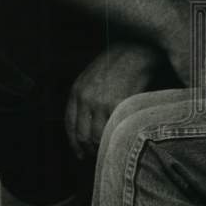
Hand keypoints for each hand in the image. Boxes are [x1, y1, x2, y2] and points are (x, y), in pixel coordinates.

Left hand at [64, 42, 162, 160]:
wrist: (136, 50)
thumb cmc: (116, 63)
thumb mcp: (91, 77)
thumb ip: (84, 98)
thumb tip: (86, 126)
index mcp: (76, 91)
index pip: (70, 126)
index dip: (75, 144)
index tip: (80, 154)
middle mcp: (86, 98)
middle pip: (83, 135)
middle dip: (89, 149)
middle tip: (98, 155)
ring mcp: (102, 102)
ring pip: (99, 137)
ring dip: (104, 147)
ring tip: (111, 149)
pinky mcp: (119, 105)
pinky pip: (114, 130)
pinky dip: (117, 139)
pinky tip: (121, 140)